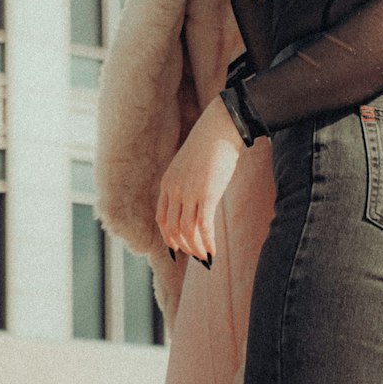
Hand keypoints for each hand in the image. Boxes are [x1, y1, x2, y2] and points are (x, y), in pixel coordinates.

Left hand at [157, 96, 244, 262]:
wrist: (220, 127)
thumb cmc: (209, 144)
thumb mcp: (189, 165)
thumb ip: (186, 183)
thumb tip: (195, 201)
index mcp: (167, 183)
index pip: (162, 219)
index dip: (169, 237)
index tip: (179, 247)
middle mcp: (174, 190)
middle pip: (173, 229)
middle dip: (184, 246)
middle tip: (197, 255)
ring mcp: (189, 193)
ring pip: (187, 232)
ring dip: (196, 248)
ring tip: (206, 256)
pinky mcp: (206, 195)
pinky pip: (204, 227)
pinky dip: (207, 243)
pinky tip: (213, 251)